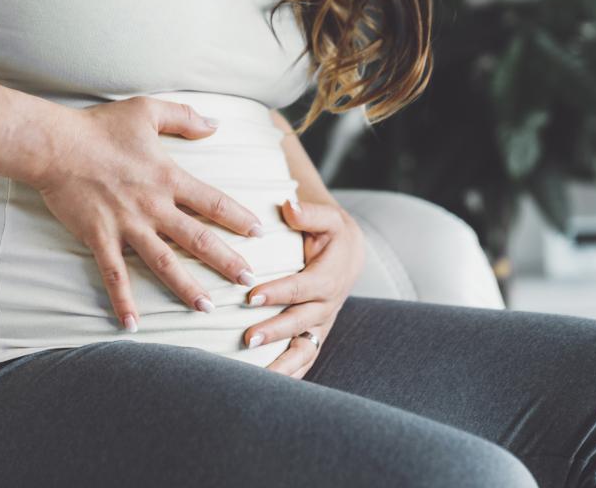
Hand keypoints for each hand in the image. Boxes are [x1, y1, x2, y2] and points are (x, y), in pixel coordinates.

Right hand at [29, 96, 263, 331]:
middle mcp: (153, 206)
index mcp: (168, 177)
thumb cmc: (99, 126)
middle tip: (248, 281)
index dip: (238, 218)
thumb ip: (184, 117)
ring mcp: (127, 225)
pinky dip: (123, 301)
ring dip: (187, 287)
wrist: (55, 145)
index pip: (213, 202)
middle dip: (226, 261)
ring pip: (164, 263)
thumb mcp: (147, 110)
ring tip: (207, 307)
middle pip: (198, 239)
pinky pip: (114, 275)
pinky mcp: (99, 238)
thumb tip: (215, 124)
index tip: (258, 234)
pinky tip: (133, 325)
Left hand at [243, 199, 364, 378]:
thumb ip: (309, 213)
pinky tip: (265, 388)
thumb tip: (289, 207)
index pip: (303, 287)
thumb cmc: (331, 233)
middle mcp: (327, 305)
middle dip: (274, 332)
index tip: (251, 296)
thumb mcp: (327, 217)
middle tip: (246, 339)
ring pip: (305, 350)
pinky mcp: (315, 335)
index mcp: (329, 276)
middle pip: (301, 323)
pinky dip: (288, 375)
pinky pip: (304, 359)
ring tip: (257, 377)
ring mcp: (322, 324)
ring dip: (282, 364)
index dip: (279, 293)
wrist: (349, 254)